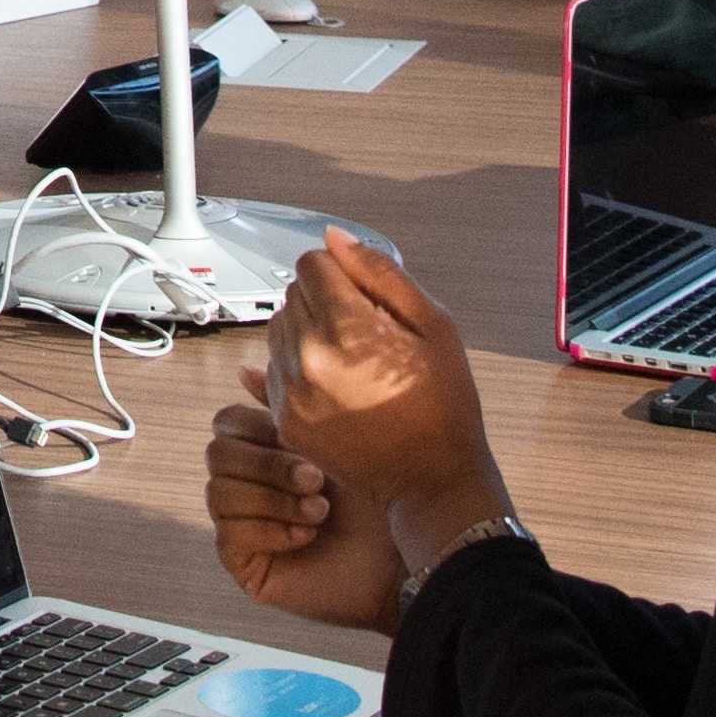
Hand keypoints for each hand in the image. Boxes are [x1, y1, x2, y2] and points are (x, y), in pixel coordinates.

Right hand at [207, 388, 405, 633]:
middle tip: (317, 480)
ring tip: (320, 512)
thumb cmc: (383, 498)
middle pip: (217, 454)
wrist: (406, 558)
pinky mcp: (244, 561)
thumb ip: (289, 406)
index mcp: (267, 448)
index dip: (257, 428)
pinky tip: (308, 537)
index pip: (227, 422)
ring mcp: (242, 523)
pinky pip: (229, 534)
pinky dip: (270, 530)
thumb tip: (243, 370)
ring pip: (219, 493)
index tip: (300, 440)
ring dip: (274, 500)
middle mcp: (248, 484)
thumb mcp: (335, 440)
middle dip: (269, 465)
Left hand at [259, 232, 512, 568]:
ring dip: (306, 331)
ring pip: (278, 328)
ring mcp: (291, 392)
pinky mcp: (283, 420)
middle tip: (363, 332)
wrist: (432, 478)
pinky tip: (334, 383)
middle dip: (323, 301)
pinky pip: (272, 368)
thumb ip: (380, 273)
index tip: (362, 295)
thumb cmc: (443, 402)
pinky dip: (297, 367)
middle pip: (292, 294)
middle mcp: (308, 357)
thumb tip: (335, 238)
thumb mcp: (434, 325)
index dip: (340, 272)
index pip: (311, 264)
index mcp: (347, 328)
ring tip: (349, 358)